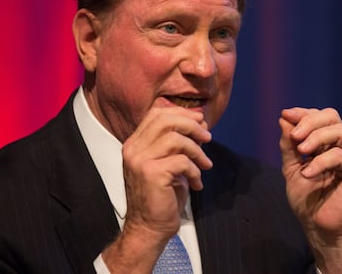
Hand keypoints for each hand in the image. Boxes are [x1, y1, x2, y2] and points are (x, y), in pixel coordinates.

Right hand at [102, 106, 211, 272]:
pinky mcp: (152, 174)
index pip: (155, 114)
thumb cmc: (161, 197)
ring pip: (176, 138)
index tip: (199, 120)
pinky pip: (182, 162)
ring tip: (205, 164)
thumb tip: (199, 123)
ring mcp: (141, 161)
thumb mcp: (166, 163)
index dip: (181, 113)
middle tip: (207, 137)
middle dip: (191, 125)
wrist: (148, 228)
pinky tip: (196, 184)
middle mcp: (134, 149)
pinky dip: (195, 172)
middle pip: (166, 120)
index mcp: (134, 144)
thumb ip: (176, 144)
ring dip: (197, 150)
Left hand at [279, 107, 341, 271]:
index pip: (320, 117)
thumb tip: (284, 119)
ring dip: (317, 137)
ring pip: (340, 131)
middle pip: (332, 117)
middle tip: (295, 136)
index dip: (303, 113)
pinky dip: (321, 161)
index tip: (285, 115)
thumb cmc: (308, 200)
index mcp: (327, 144)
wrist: (319, 227)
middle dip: (310, 121)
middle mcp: (341, 146)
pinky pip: (341, 156)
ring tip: (301, 151)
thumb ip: (288, 146)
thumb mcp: (291, 168)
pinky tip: (308, 173)